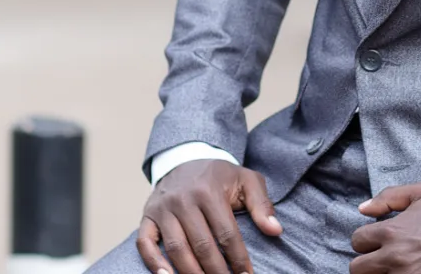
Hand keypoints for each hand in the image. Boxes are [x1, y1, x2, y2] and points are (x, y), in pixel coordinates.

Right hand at [138, 160, 282, 273]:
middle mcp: (183, 199)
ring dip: (191, 273)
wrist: (184, 158)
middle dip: (217, 271)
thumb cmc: (219, 176)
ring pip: (176, 248)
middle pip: (202, 245)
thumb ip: (262, 204)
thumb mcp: (246, 180)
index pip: (226, 233)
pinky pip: (145, 243)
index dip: (238, 258)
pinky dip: (154, 263)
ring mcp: (163, 209)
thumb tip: (275, 230)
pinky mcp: (147, 216)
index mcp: (209, 191)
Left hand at [350, 182, 420, 273]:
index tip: (377, 240)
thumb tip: (363, 209)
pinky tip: (407, 273)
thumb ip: (389, 196)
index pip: (358, 241)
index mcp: (391, 232)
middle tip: (381, 258)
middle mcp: (394, 258)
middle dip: (368, 261)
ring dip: (381, 273)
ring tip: (395, 267)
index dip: (366, 238)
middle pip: (358, 269)